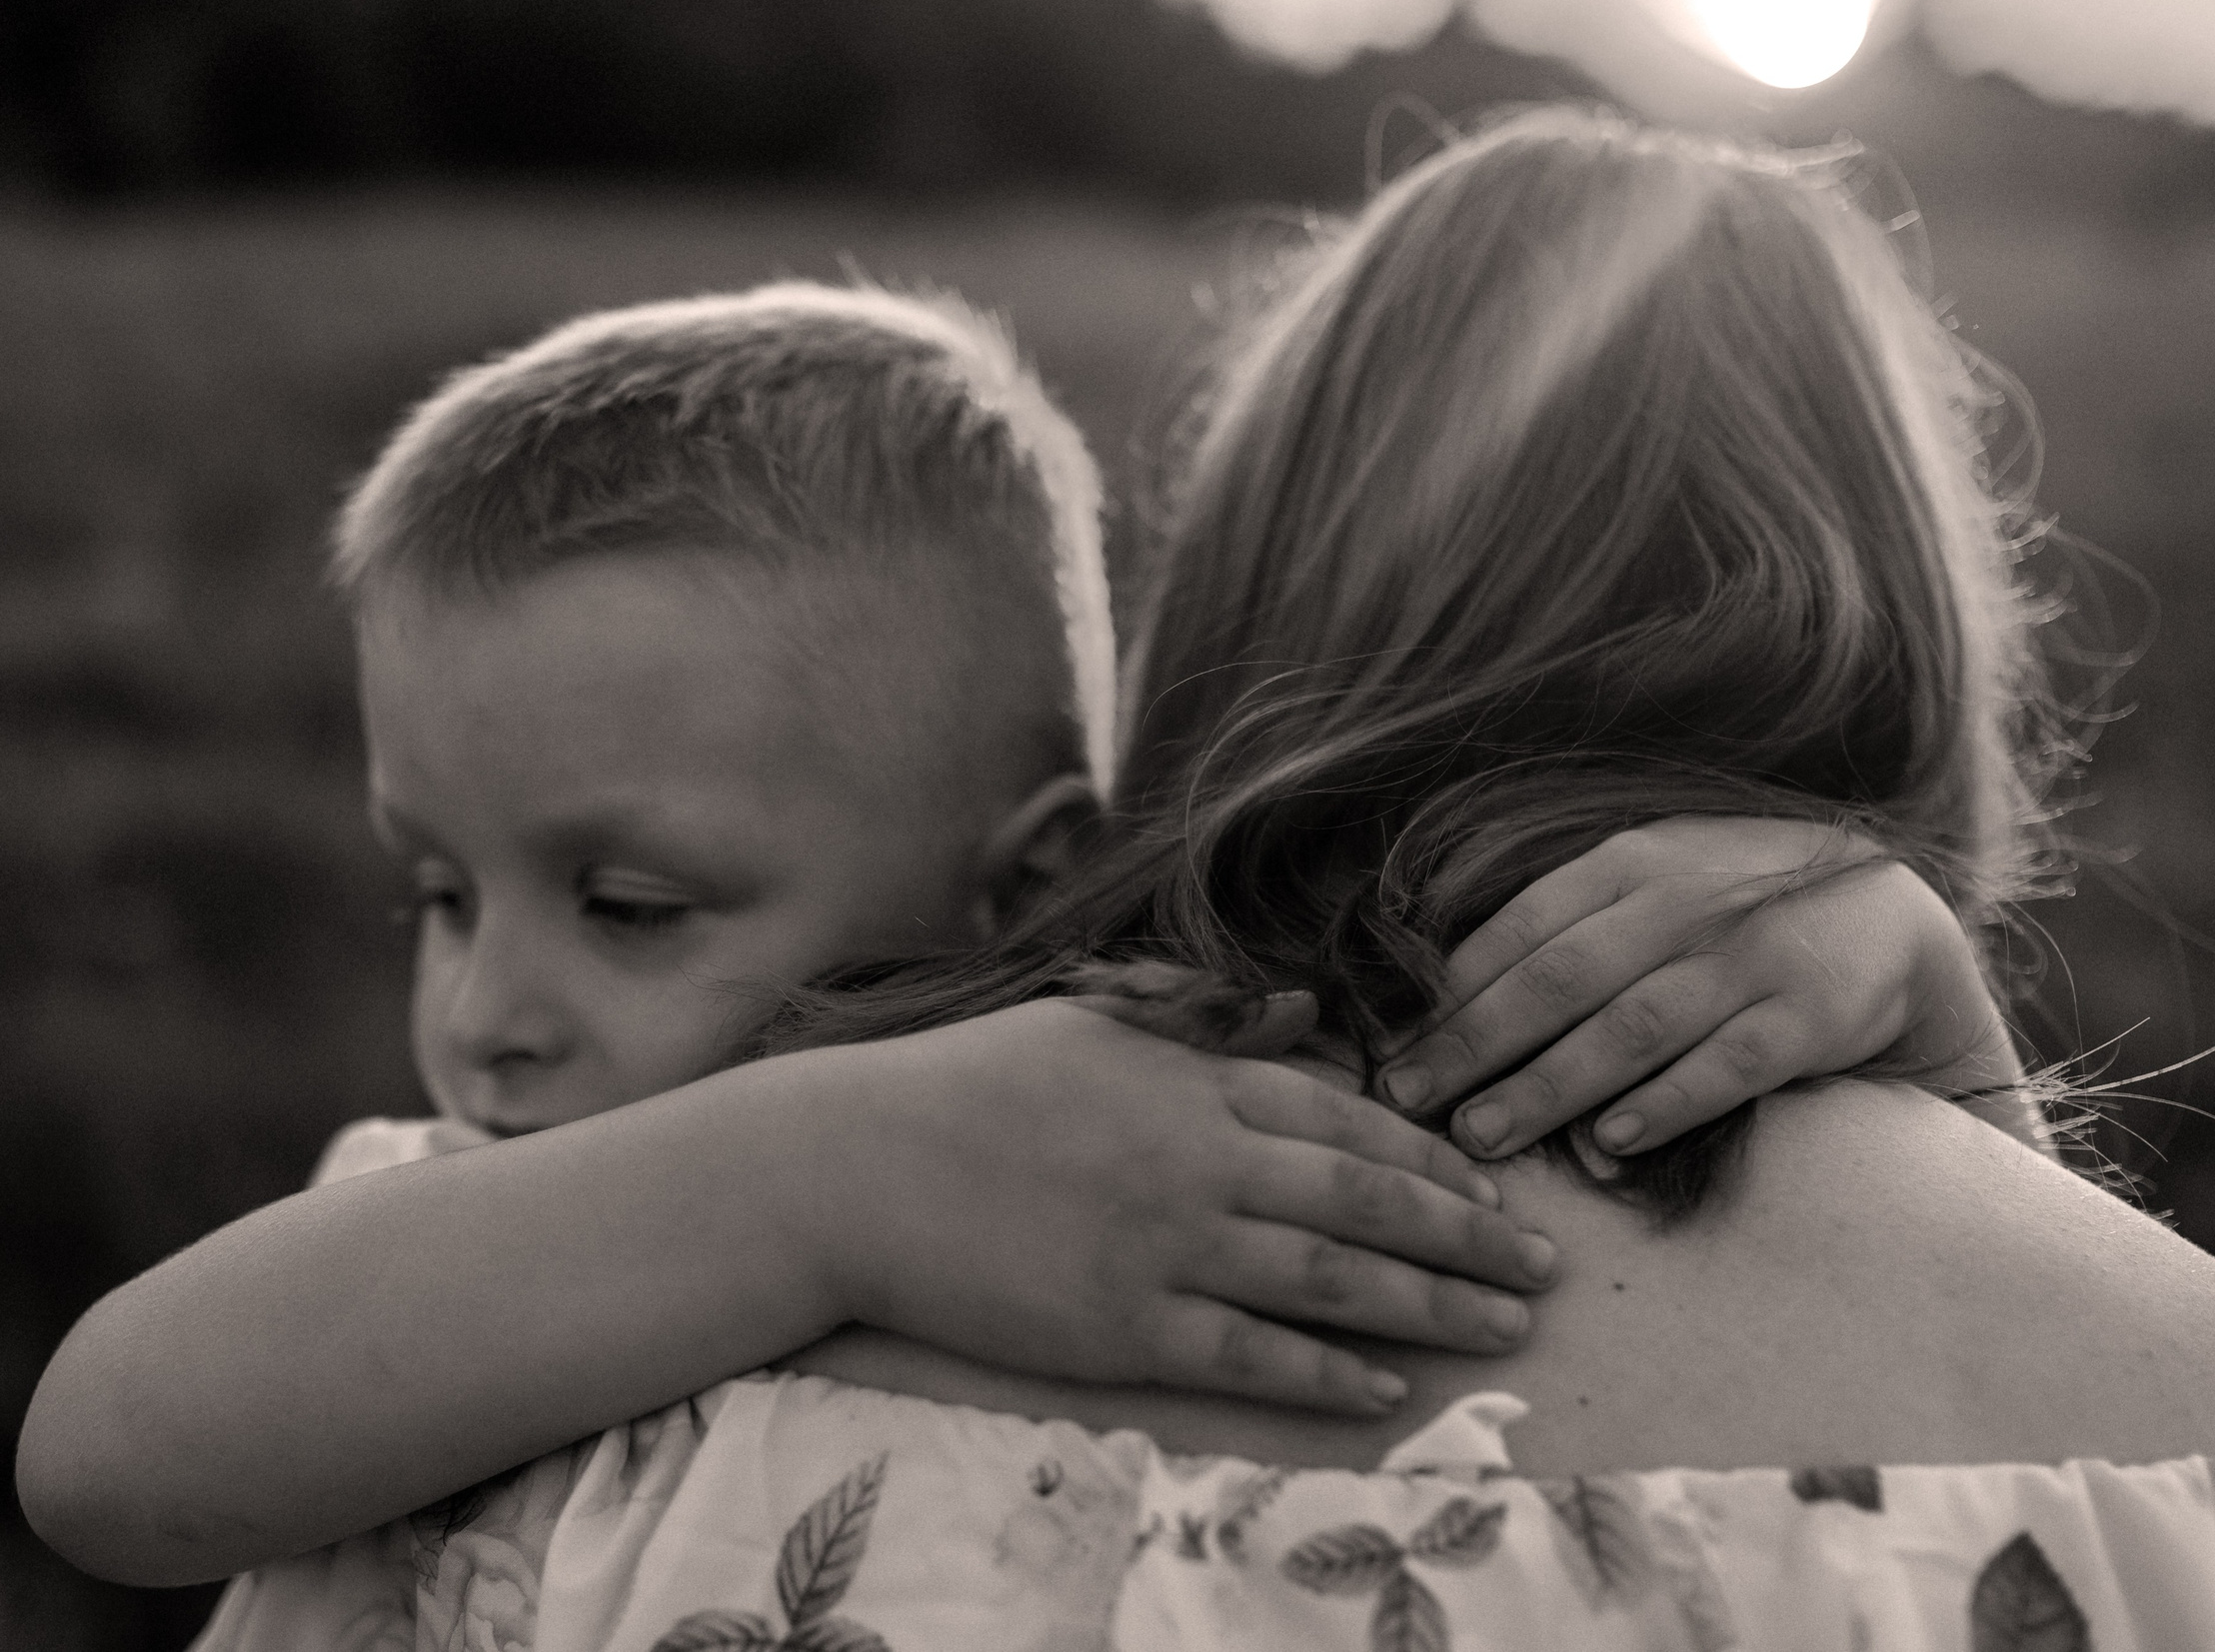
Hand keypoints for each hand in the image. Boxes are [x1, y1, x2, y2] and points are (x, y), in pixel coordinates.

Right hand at [788, 997, 1558, 1420]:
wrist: (857, 1167)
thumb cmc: (966, 1086)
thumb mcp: (1090, 1019)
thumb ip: (1202, 1018)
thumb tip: (1301, 1012)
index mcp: (1195, 1082)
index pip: (1351, 1122)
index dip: (1435, 1162)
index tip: (1494, 1192)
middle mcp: (1201, 1161)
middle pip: (1371, 1204)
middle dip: (1472, 1240)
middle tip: (1543, 1270)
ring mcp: (1166, 1248)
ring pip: (1336, 1283)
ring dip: (1435, 1308)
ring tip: (1503, 1328)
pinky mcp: (1124, 1327)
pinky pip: (1253, 1356)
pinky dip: (1327, 1374)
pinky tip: (1384, 1387)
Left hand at [1378, 817, 2008, 1158]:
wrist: (1886, 916)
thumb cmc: (1729, 912)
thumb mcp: (1650, 887)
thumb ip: (1566, 932)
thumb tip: (1452, 1005)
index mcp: (1628, 865)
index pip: (1518, 928)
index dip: (1448, 992)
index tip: (1388, 1049)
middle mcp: (1681, 904)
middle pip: (1557, 981)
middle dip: (1473, 1045)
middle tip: (1406, 1101)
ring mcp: (1745, 960)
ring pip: (1628, 1029)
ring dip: (1547, 1086)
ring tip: (1479, 1136)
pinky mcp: (1805, 1017)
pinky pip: (1724, 1067)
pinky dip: (1665, 1103)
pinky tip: (1608, 1142)